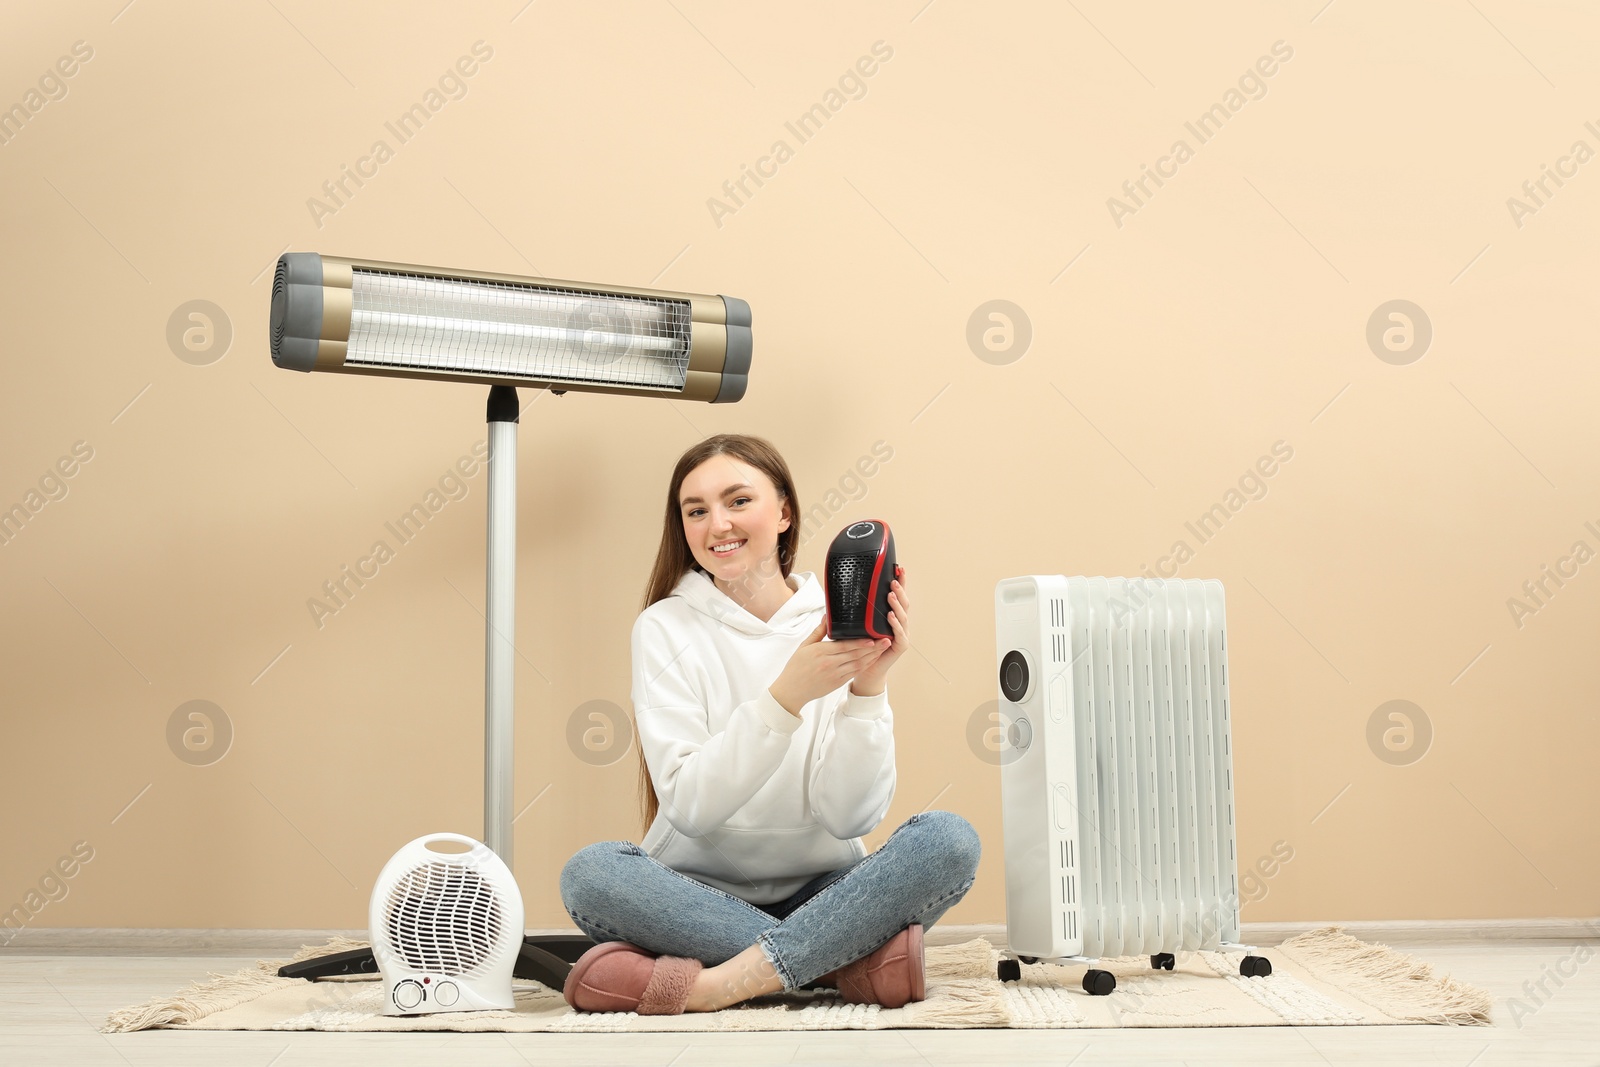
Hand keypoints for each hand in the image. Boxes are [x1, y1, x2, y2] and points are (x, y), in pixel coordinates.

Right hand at [769, 619, 887, 714]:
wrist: (792, 691)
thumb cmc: (796, 667)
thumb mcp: (804, 646)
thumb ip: (819, 632)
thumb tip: (828, 616)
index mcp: (821, 653)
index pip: (845, 646)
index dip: (861, 642)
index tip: (873, 637)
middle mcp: (830, 664)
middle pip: (855, 655)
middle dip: (873, 648)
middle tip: (886, 640)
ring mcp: (835, 675)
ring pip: (858, 665)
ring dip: (872, 657)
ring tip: (883, 649)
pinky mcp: (837, 683)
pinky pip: (854, 673)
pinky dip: (865, 666)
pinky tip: (872, 660)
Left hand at [849, 568, 908, 696]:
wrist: (866, 671)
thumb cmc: (862, 648)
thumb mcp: (859, 625)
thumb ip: (857, 611)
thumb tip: (844, 594)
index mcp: (891, 617)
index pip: (897, 596)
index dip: (900, 582)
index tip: (898, 568)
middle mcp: (899, 624)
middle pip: (904, 603)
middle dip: (900, 590)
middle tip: (893, 579)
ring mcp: (901, 635)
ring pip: (903, 616)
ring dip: (897, 604)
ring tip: (890, 594)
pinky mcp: (900, 646)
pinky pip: (899, 633)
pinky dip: (895, 624)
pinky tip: (890, 616)